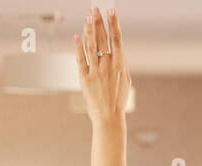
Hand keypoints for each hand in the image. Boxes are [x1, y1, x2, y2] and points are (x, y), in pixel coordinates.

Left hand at [73, 7, 131, 125]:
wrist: (109, 118)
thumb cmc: (117, 102)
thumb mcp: (124, 82)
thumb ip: (120, 66)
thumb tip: (117, 54)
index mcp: (120, 65)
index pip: (116, 39)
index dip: (114, 23)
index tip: (111, 11)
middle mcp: (108, 66)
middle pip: (103, 38)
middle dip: (99, 22)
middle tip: (95, 8)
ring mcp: (96, 71)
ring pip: (92, 46)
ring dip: (89, 30)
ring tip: (87, 16)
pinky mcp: (85, 78)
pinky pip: (81, 59)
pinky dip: (78, 47)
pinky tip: (76, 36)